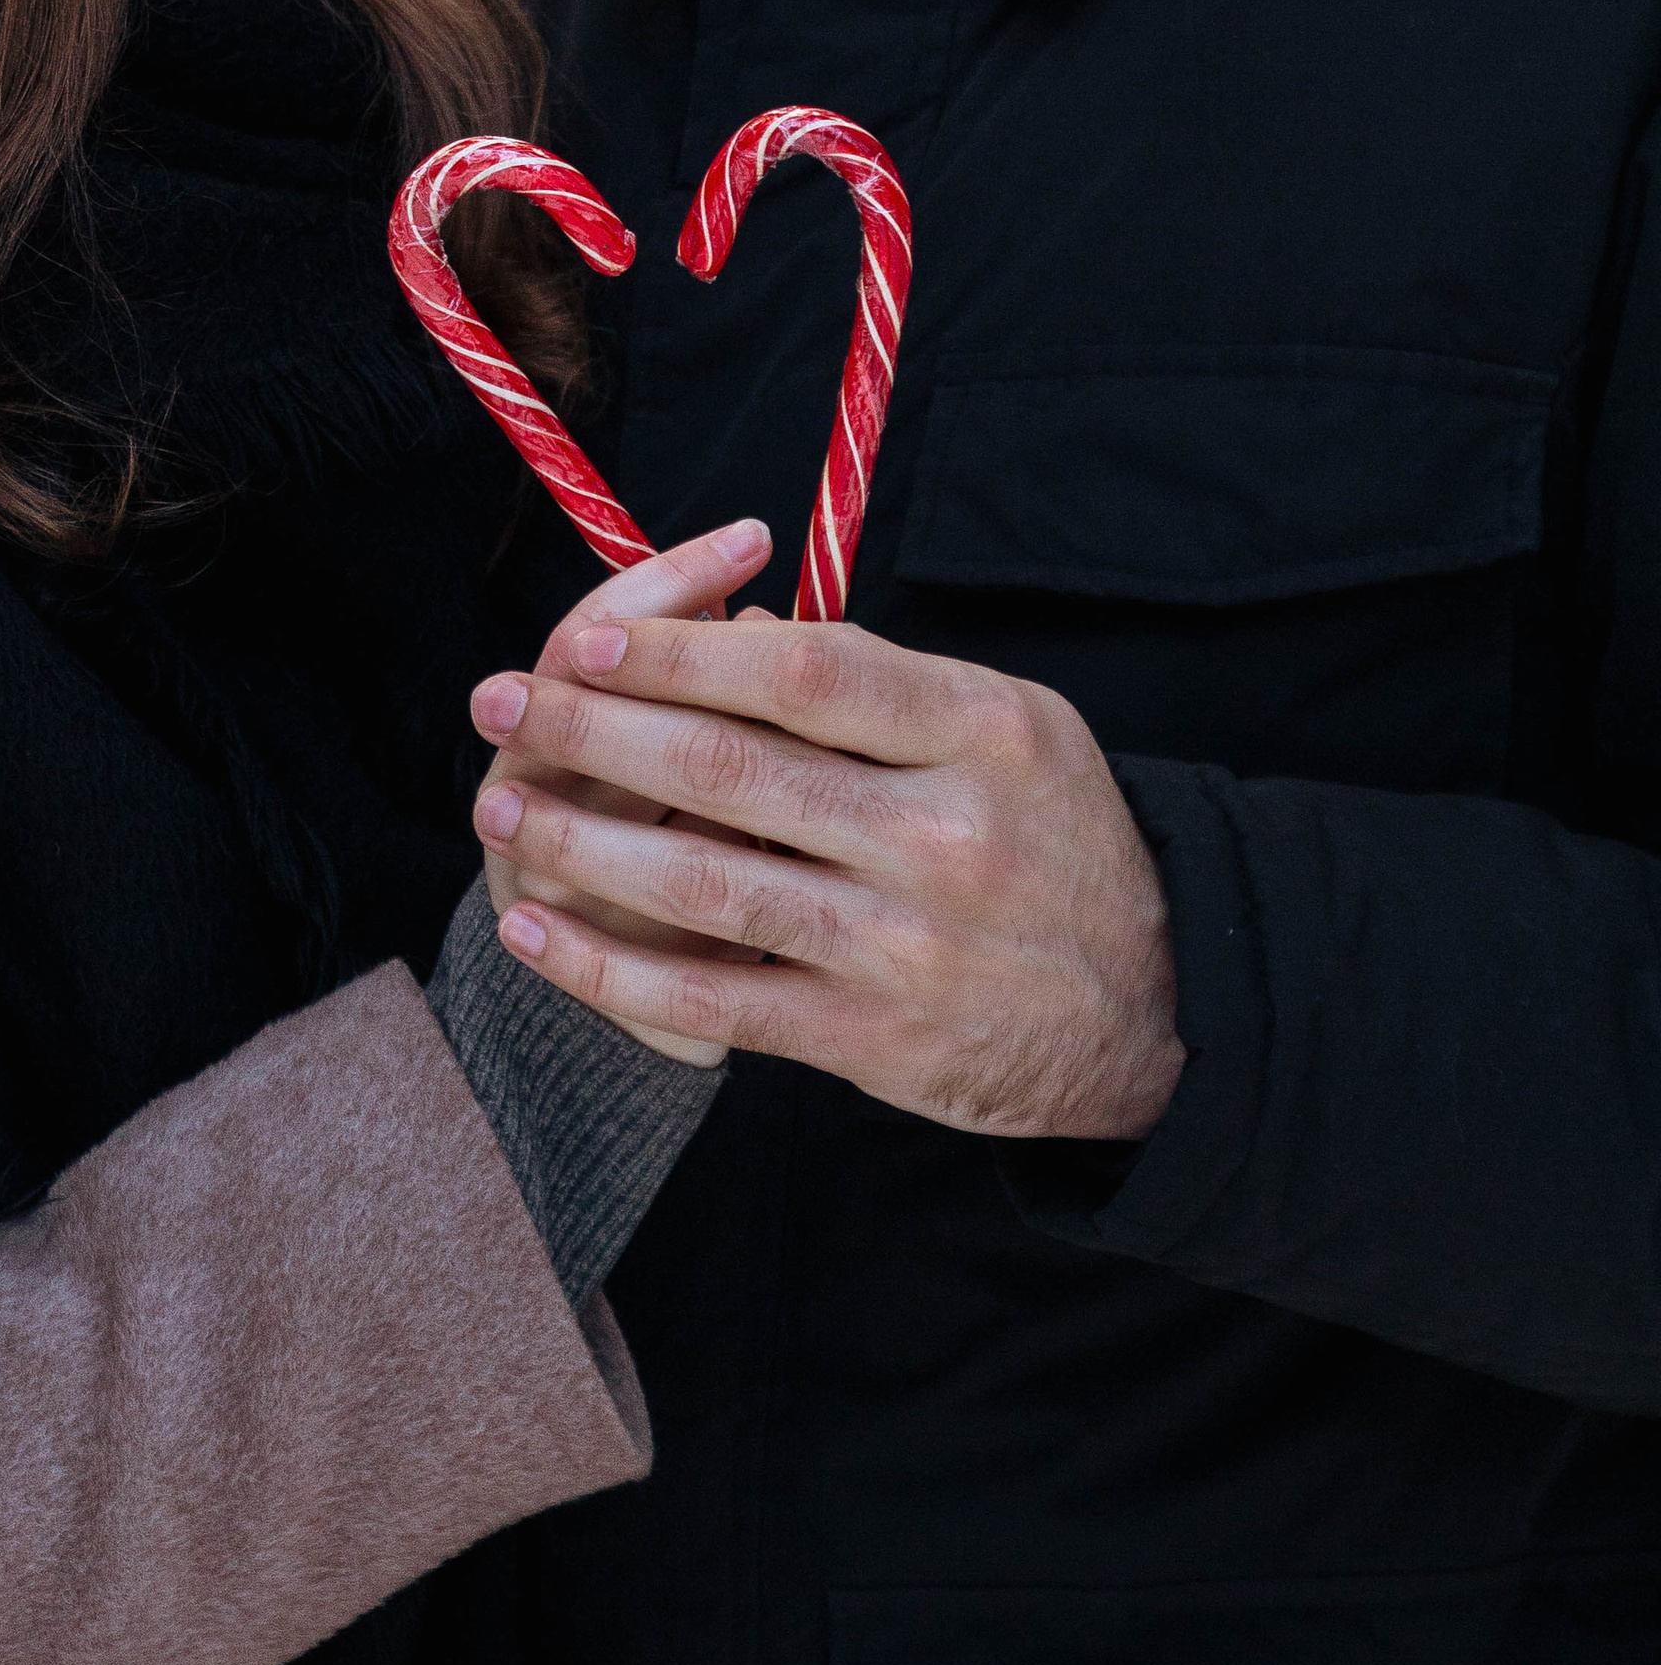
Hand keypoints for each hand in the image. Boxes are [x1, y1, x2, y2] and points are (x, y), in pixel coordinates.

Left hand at [469, 614, 1183, 1140]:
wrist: (1164, 1011)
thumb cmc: (1058, 836)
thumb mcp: (1011, 723)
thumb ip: (881, 682)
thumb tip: (731, 623)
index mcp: (981, 729)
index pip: (803, 669)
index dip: (681, 648)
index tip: (588, 633)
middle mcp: (946, 834)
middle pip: (732, 769)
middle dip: (594, 729)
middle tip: (501, 700)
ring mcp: (907, 946)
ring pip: (707, 887)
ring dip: (580, 844)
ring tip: (498, 807)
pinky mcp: (876, 1041)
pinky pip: (717, 1001)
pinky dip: (613, 970)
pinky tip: (540, 934)